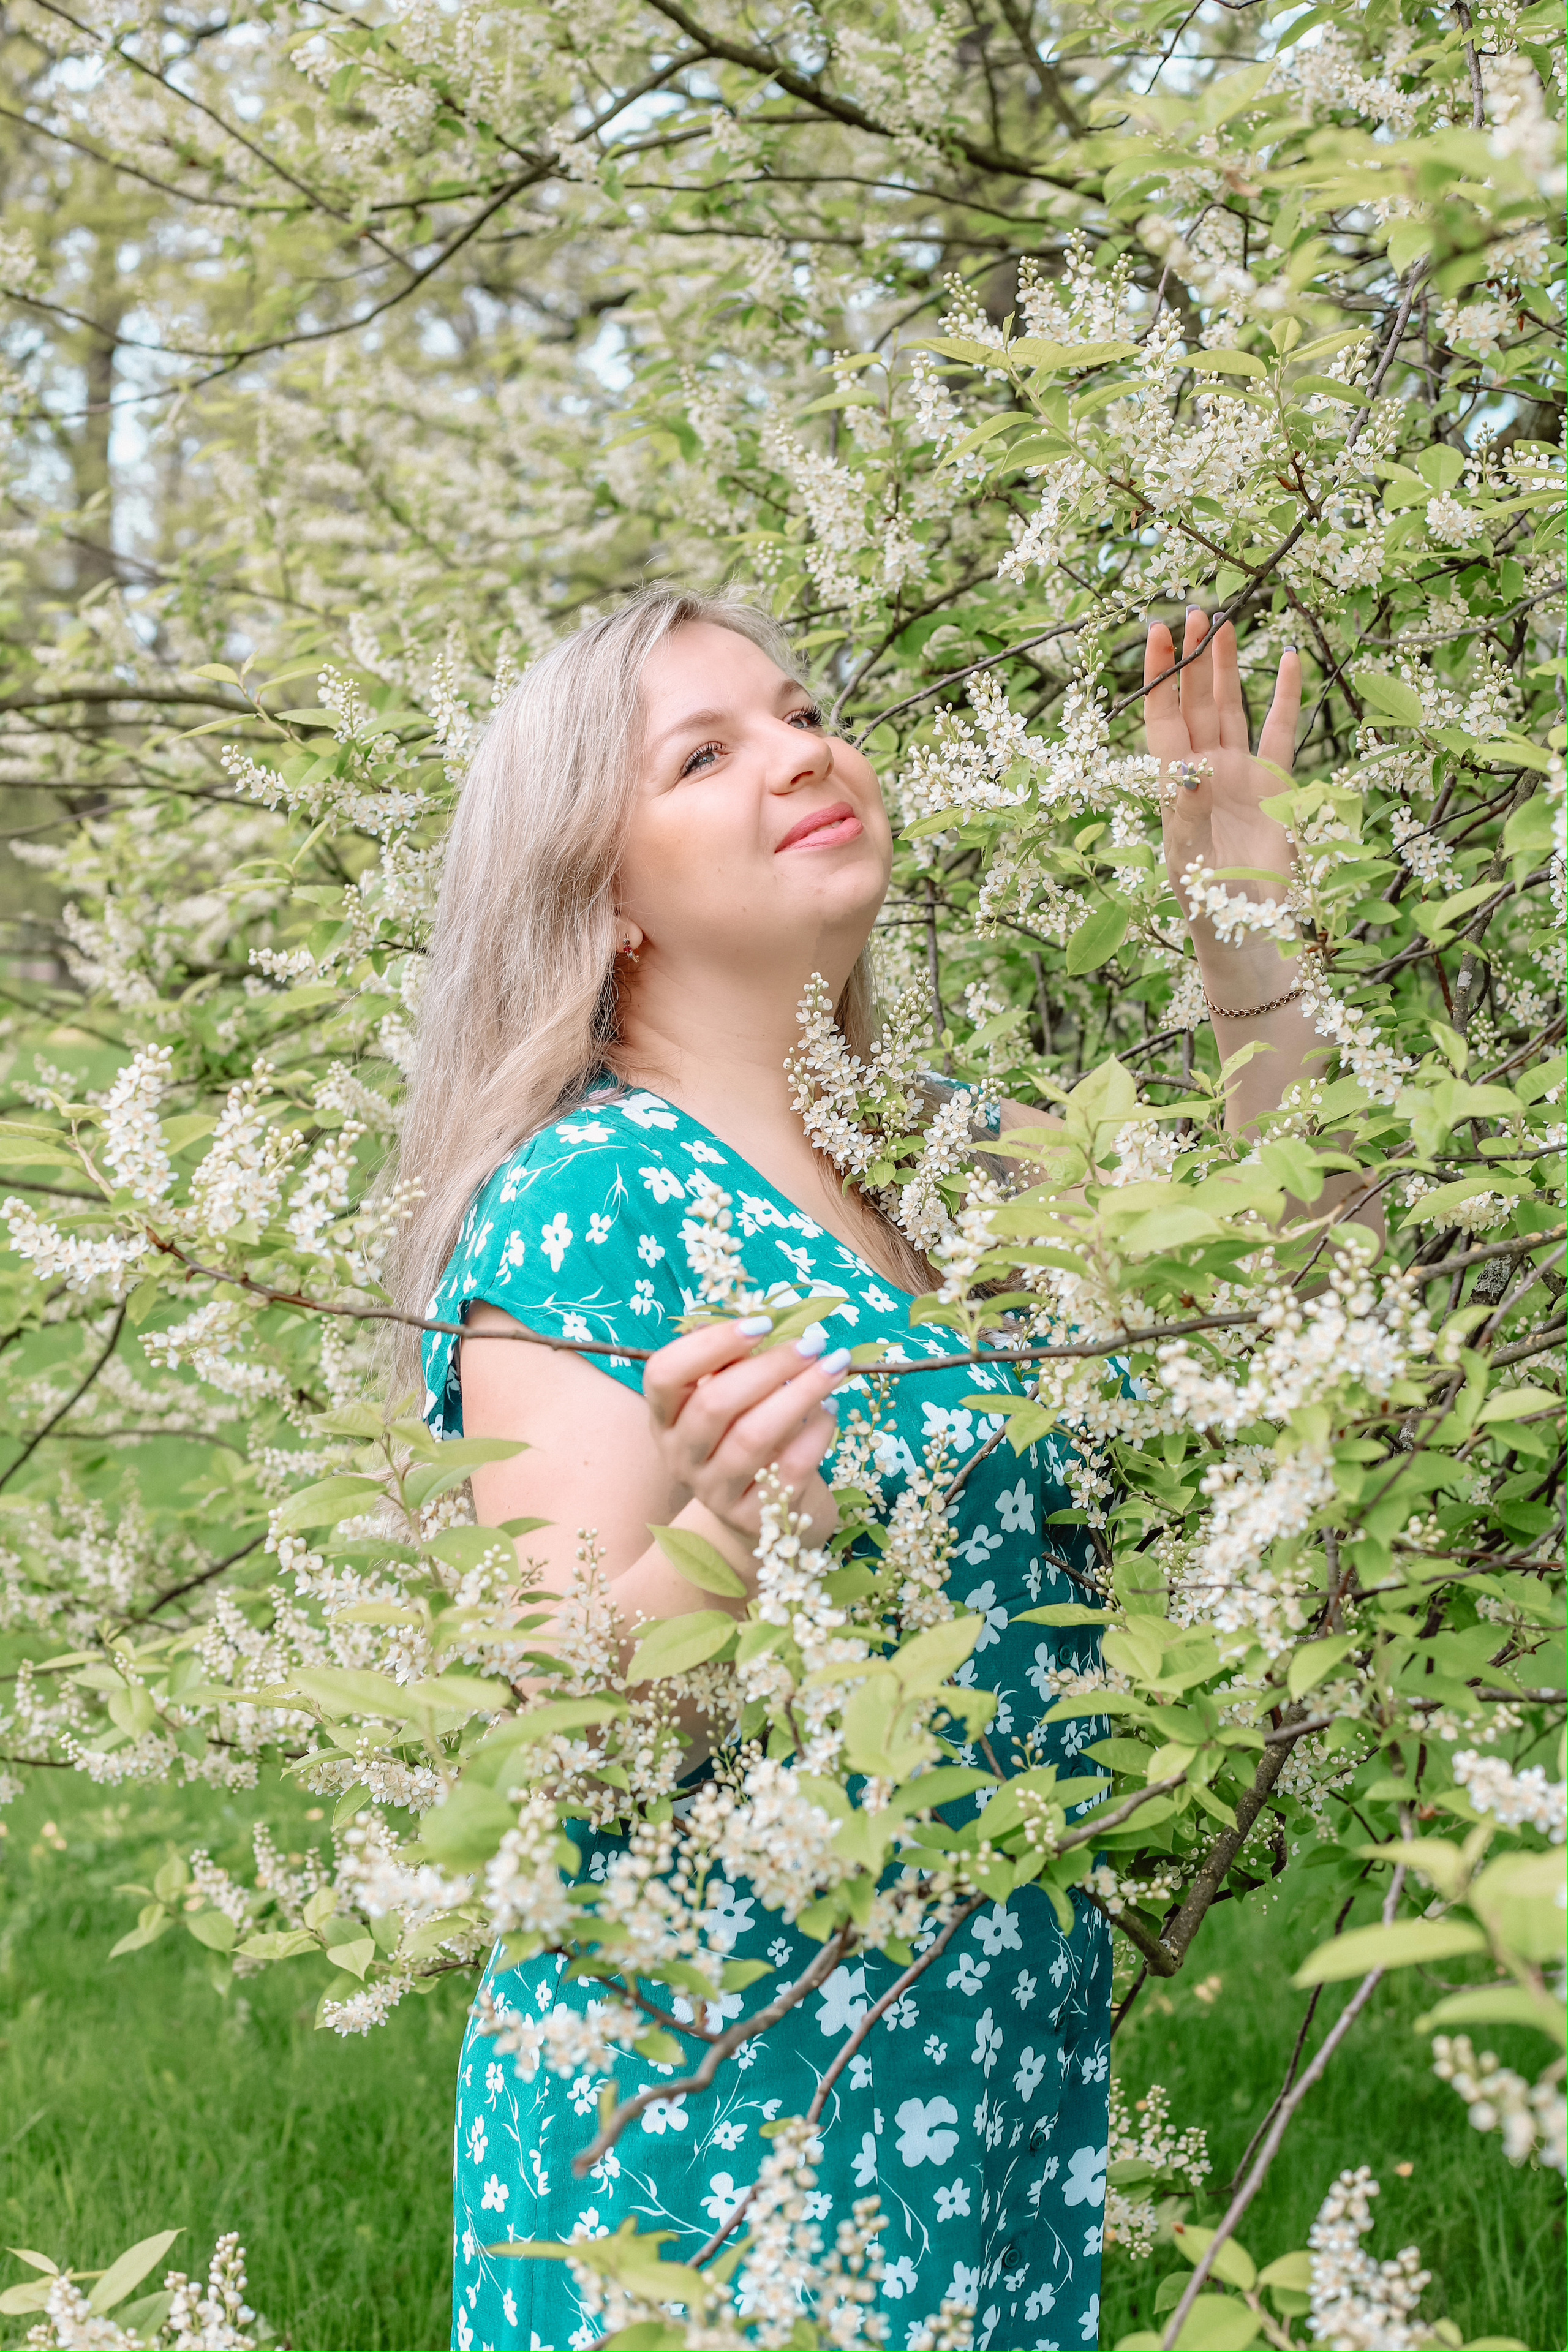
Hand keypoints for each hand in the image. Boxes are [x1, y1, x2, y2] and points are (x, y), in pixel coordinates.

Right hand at [643, 1315, 848, 1546]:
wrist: (756, 1513)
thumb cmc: (742, 1436)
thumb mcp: (727, 1400)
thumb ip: (731, 1365)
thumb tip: (762, 1326)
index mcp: (664, 1417)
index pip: (664, 1374)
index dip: (711, 1344)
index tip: (762, 1323)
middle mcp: (679, 1455)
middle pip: (714, 1403)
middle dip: (769, 1366)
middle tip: (812, 1343)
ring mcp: (713, 1491)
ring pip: (753, 1437)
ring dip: (801, 1394)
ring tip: (834, 1367)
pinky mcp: (753, 1518)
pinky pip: (790, 1468)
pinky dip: (816, 1433)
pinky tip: (831, 1409)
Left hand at [1144, 611, 1300, 953]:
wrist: (1247, 929)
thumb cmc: (1206, 901)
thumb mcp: (1189, 858)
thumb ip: (1187, 813)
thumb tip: (1188, 769)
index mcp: (1173, 784)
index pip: (1161, 716)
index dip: (1159, 675)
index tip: (1158, 632)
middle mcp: (1203, 770)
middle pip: (1196, 703)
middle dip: (1194, 658)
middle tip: (1196, 611)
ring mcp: (1239, 774)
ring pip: (1231, 708)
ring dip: (1227, 668)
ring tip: (1225, 622)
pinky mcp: (1274, 785)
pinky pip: (1280, 731)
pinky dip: (1286, 695)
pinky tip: (1290, 658)